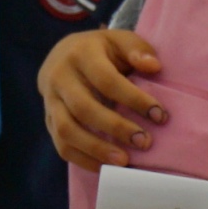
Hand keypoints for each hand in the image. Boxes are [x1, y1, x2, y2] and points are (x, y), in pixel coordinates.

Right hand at [42, 26, 166, 167]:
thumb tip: (153, 67)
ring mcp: (50, 100)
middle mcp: (60, 77)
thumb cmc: (101, 51)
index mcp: (80, 54)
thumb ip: (138, 49)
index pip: (107, 80)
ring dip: (96, 149)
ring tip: (123, 161)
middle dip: (116, 128)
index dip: (134, 99)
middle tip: (144, 142)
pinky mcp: (48, 120)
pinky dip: (82, 159)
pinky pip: (61, 145)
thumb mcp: (120, 41)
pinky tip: (105, 167)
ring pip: (67, 130)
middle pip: (84, 108)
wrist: (61, 55)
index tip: (159, 115)